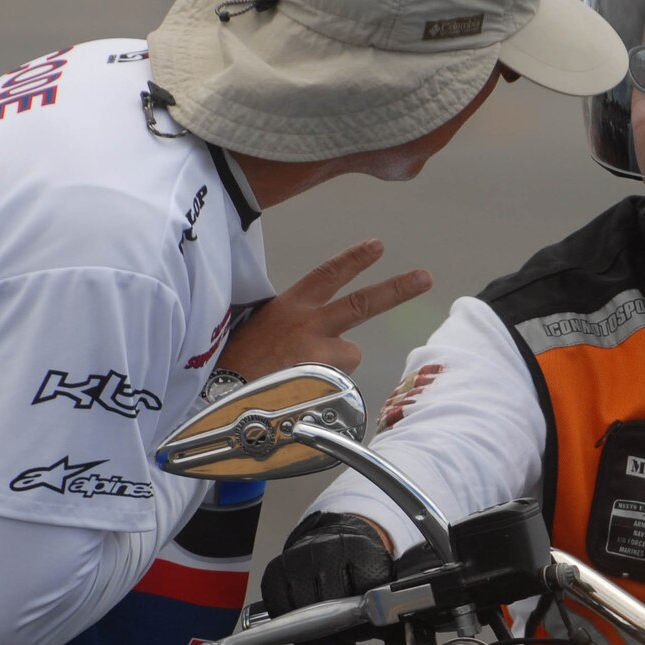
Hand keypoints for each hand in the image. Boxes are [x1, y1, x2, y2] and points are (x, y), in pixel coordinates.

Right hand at [219, 240, 430, 378]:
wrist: (219, 397)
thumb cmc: (232, 364)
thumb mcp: (256, 326)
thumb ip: (289, 320)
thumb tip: (306, 329)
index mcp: (290, 305)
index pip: (328, 274)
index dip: (355, 259)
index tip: (378, 246)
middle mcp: (309, 323)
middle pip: (362, 303)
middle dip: (397, 289)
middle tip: (425, 278)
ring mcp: (319, 352)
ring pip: (350, 355)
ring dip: (335, 365)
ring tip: (300, 376)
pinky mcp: (324, 379)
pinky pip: (339, 384)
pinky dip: (325, 389)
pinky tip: (299, 393)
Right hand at [259, 512, 394, 644]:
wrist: (333, 540)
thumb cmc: (358, 567)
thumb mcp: (381, 581)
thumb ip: (391, 617)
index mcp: (358, 549)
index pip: (365, 588)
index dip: (369, 617)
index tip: (371, 629)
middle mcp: (324, 549)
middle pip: (332, 602)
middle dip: (342, 631)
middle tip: (350, 641)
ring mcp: (297, 560)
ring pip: (304, 610)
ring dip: (319, 636)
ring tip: (333, 641)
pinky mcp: (276, 571)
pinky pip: (280, 611)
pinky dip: (296, 634)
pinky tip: (313, 638)